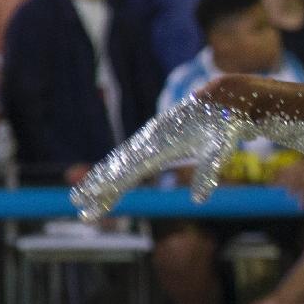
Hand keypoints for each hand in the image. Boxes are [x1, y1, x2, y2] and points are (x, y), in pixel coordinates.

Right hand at [72, 92, 254, 218]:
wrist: (224, 98)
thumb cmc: (224, 125)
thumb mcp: (220, 149)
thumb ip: (207, 172)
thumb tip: (199, 200)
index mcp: (163, 144)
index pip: (131, 170)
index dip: (111, 185)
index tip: (93, 197)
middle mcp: (151, 140)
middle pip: (118, 167)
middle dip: (98, 186)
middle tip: (78, 205)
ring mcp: (150, 138)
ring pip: (120, 162)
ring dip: (101, 180)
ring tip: (83, 198)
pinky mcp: (153, 138)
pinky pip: (129, 157)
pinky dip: (114, 170)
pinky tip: (105, 181)